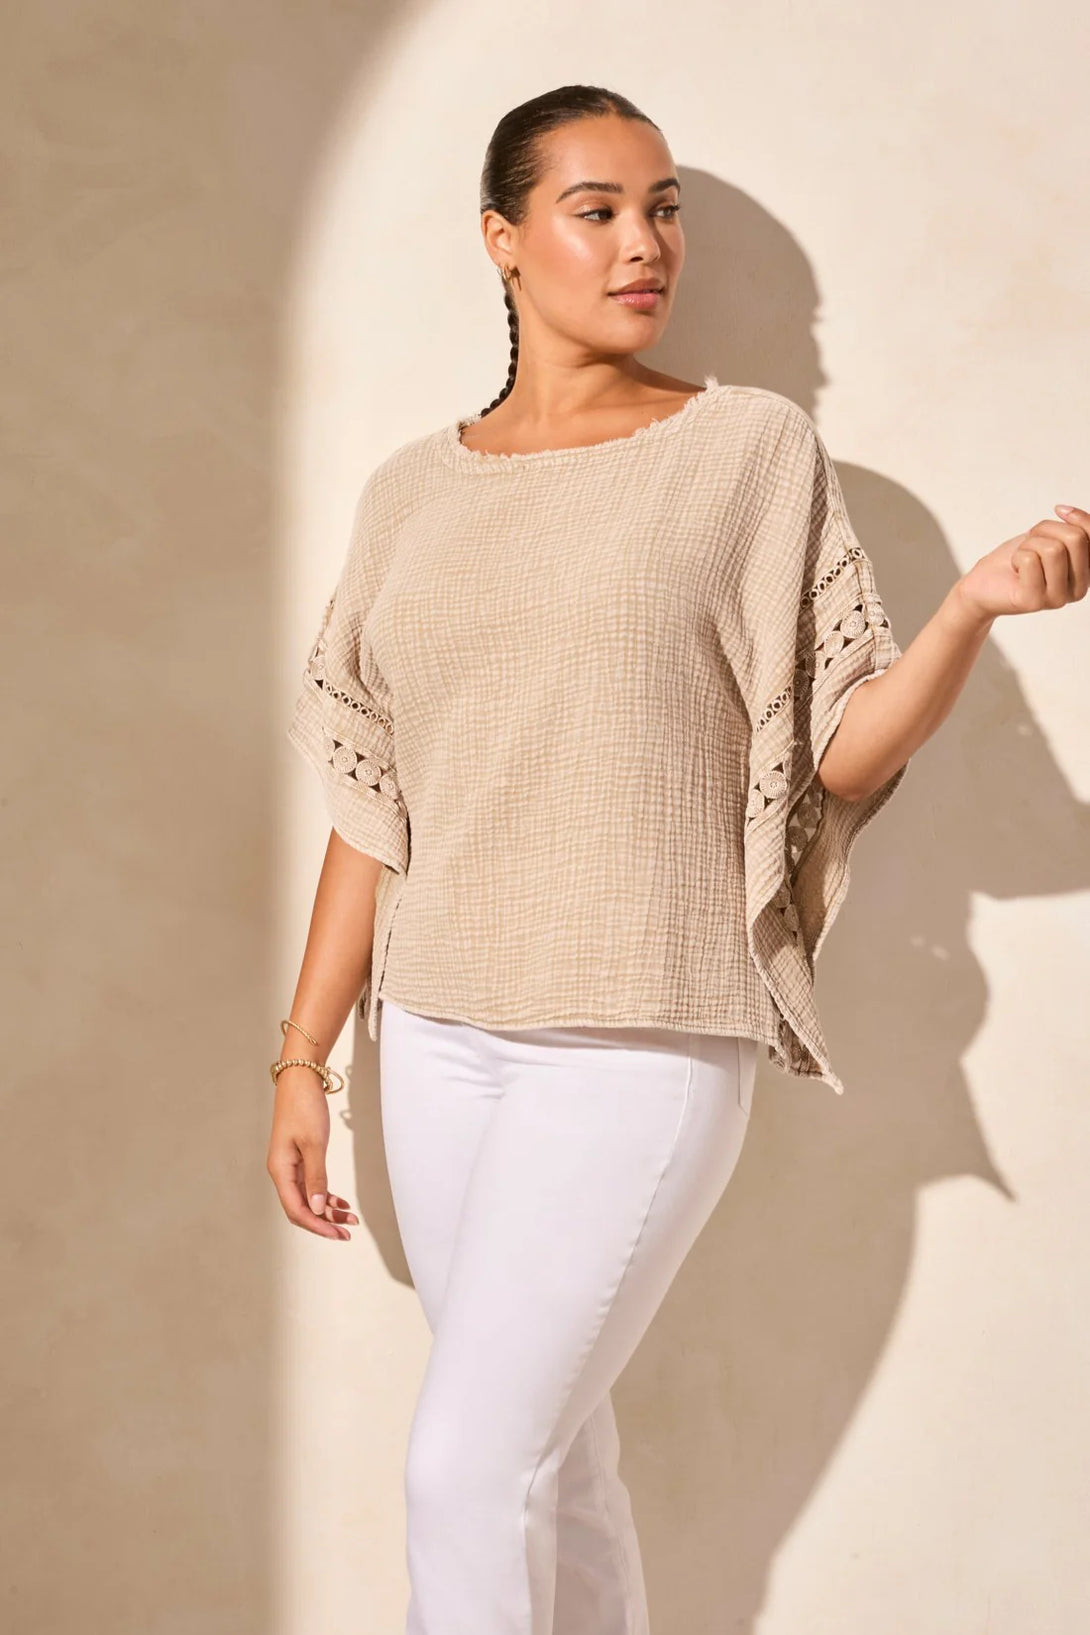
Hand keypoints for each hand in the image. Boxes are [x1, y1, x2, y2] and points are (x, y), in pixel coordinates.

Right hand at [266, 1068, 359, 1240]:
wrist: (300, 1079)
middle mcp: (282, 1171)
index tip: (337, 1234)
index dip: (317, 1225)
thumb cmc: (304, 1107)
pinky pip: (311, 1184)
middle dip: (324, 1222)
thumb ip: (317, 1178)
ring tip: (350, 1219)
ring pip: (308, 1198)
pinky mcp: (299, 1157)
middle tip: (347, 1232)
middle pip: (301, 1208)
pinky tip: (342, 1202)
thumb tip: (318, 1208)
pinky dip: (327, 1194)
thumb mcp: (314, 1143)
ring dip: (328, 1210)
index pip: (296, 1209)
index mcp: (280, 1170)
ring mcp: (290, 1165)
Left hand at [956, 504, 1089, 622]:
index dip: (1079, 517)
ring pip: (1053, 549)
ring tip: (1021, 558)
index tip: (1059, 510)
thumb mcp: (1050, 537)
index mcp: (1087, 573)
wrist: (983, 582)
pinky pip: (1030, 560)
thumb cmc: (1018, 558)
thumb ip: (1071, 529)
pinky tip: (1014, 571)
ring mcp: (1057, 599)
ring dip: (1029, 545)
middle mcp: (1078, 590)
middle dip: (1046, 531)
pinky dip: (1017, 556)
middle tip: (1031, 544)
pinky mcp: (1034, 602)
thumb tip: (1067, 511)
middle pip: (1075, 539)